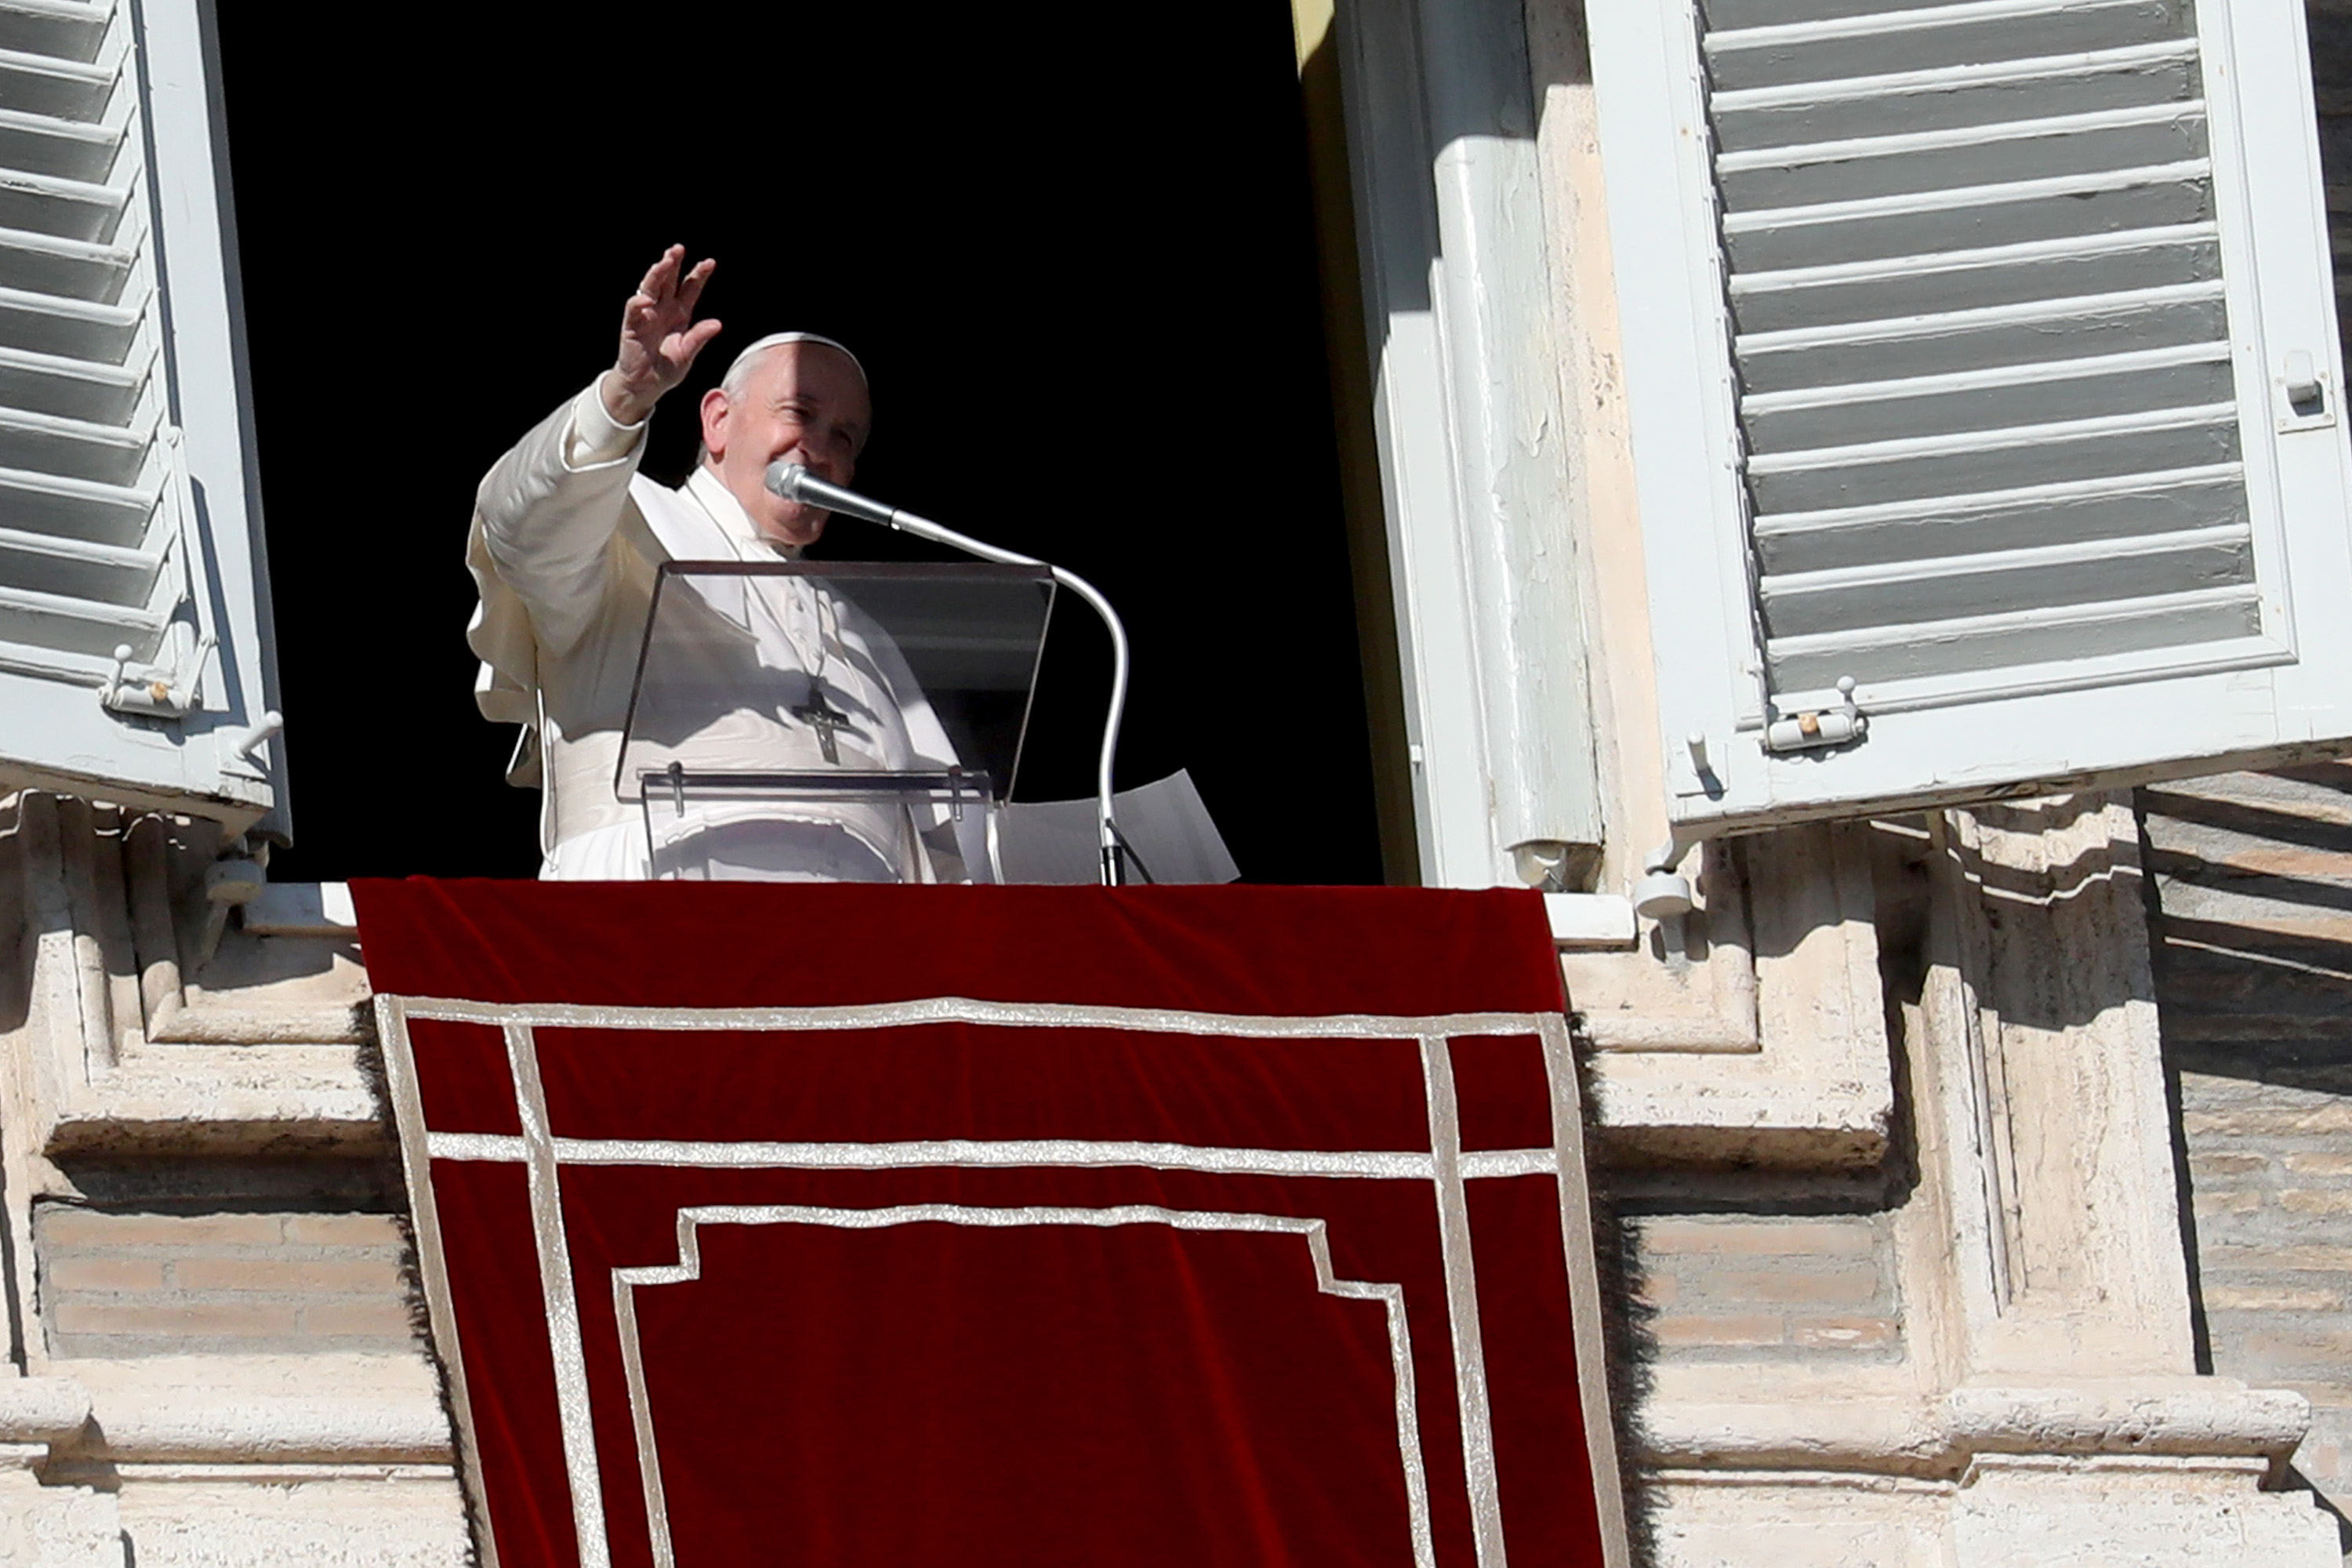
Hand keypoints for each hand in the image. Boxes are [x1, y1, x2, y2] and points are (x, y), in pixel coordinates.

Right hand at [600, 245, 719, 425]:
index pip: (690, 288)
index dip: (698, 274)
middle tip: (678, 249)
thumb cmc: (667, 368)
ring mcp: (646, 315)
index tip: (710, 262)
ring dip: (656, 274)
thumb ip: (699, 337)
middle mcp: (663, 309)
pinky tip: (645, 299)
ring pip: (650, 288)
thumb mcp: (688, 353)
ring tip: (663, 262)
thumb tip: (717, 324)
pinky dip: (638, 303)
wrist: (647, 385)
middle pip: (668, 280)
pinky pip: (633, 310)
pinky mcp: (632, 326)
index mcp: (680, 313)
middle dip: (673, 264)